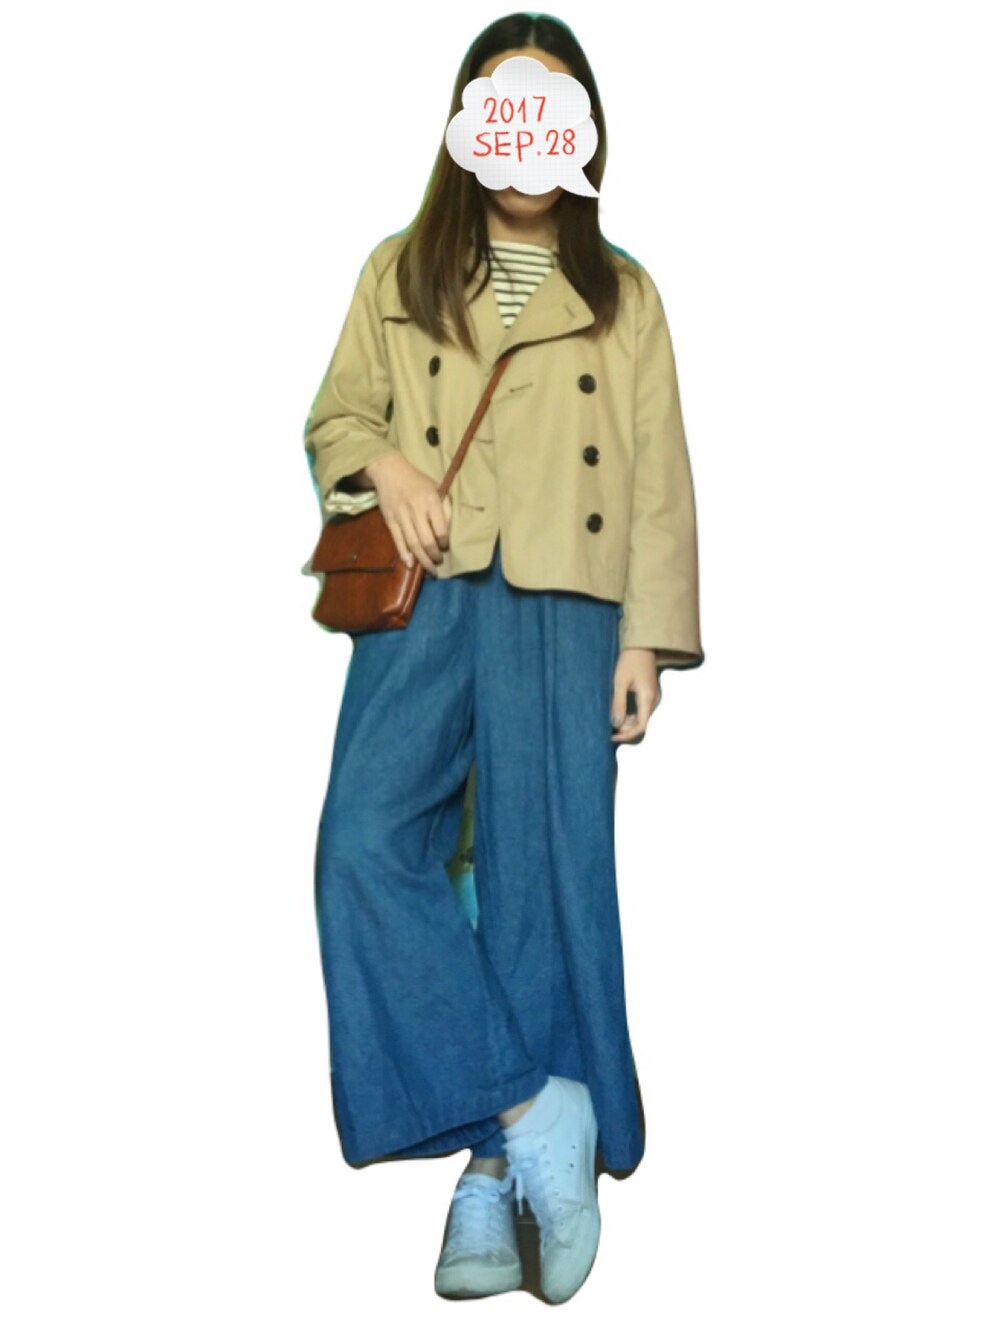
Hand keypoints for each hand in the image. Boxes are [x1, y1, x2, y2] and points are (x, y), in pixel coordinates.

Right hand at [366, 454, 452, 575]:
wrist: (390, 472)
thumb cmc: (418, 482)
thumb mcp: (437, 488)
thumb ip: (445, 508)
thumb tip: (448, 530)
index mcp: (431, 502)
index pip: (440, 529)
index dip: (444, 542)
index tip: (445, 547)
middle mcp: (416, 510)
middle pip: (426, 540)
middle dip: (434, 556)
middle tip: (438, 563)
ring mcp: (401, 517)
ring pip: (412, 544)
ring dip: (422, 559)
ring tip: (429, 569)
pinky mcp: (390, 520)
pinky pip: (397, 540)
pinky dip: (404, 554)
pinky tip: (410, 564)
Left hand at [610, 648, 660, 742]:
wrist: (641, 645)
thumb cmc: (630, 661)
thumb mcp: (620, 682)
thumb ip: (618, 703)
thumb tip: (615, 724)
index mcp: (647, 698)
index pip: (641, 726)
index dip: (626, 735)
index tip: (612, 737)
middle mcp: (654, 700)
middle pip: (642, 724)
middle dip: (625, 729)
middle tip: (608, 729)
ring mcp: (654, 697)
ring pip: (642, 718)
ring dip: (628, 723)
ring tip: (612, 721)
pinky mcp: (651, 693)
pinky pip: (642, 710)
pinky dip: (631, 715)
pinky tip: (620, 712)